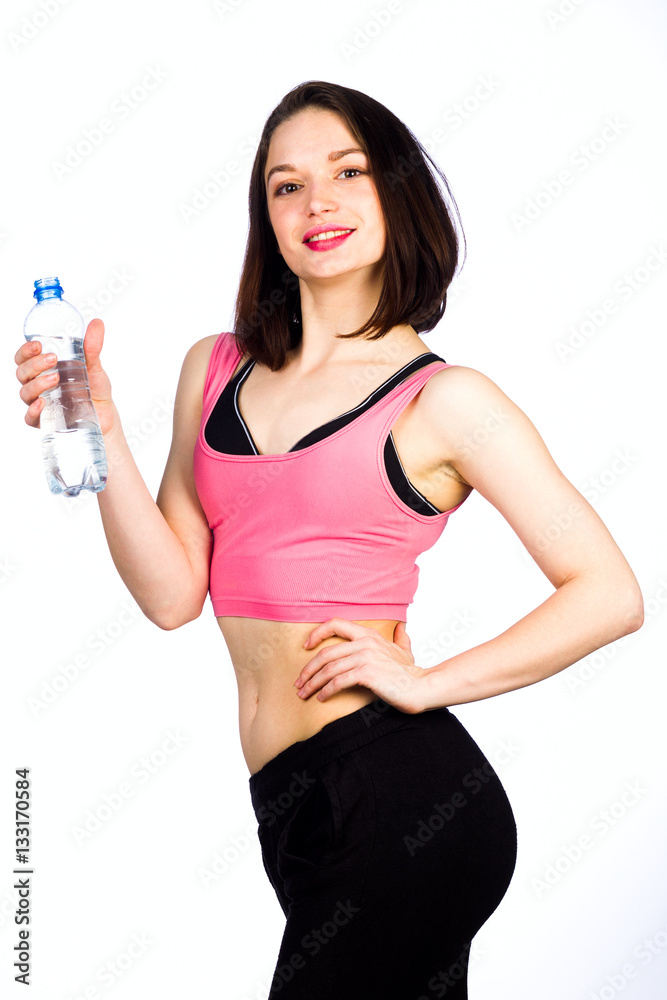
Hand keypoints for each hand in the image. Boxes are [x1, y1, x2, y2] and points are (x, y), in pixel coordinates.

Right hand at [16, 317, 116, 436]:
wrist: (106, 414)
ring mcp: (41, 403)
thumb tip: (97, 323)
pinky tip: (42, 403)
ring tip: (55, 378)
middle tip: (52, 359)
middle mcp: (38, 385)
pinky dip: (33, 411)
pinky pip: (30, 418)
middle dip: (34, 364)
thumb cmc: (95, 388)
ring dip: (36, 384)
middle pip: (22, 373)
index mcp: (44, 369)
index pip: (24, 358)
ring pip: (25, 393)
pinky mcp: (47, 421)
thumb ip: (92, 346)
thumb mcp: (94, 366)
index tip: (38, 344)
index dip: (25, 350)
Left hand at [294, 619, 426, 713]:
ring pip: (328, 669)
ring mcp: (365, 657)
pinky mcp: (366, 674)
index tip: (305, 647)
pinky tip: (321, 697)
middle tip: (299, 682)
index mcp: (369, 634)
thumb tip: (401, 626)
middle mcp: (365, 642)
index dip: (317, 633)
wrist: (422, 687)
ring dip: (312, 682)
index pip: (336, 624)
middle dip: (308, 669)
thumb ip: (400, 638)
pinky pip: (337, 681)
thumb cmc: (411, 673)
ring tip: (304, 693)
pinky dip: (326, 690)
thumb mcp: (404, 651)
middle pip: (326, 653)